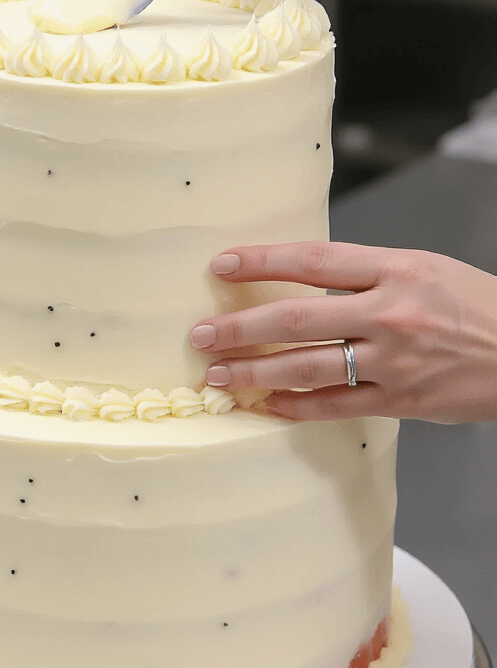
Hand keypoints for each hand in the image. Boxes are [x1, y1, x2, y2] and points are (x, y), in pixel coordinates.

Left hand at [189, 242, 496, 422]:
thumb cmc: (476, 305)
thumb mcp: (424, 269)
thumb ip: (366, 274)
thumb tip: (301, 280)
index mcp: (396, 269)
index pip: (313, 261)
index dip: (262, 262)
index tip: (221, 265)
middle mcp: (391, 313)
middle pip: (297, 318)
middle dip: (239, 328)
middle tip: (199, 335)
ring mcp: (395, 360)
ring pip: (308, 367)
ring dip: (256, 372)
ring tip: (218, 375)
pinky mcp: (402, 400)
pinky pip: (336, 406)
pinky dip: (296, 405)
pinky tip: (267, 405)